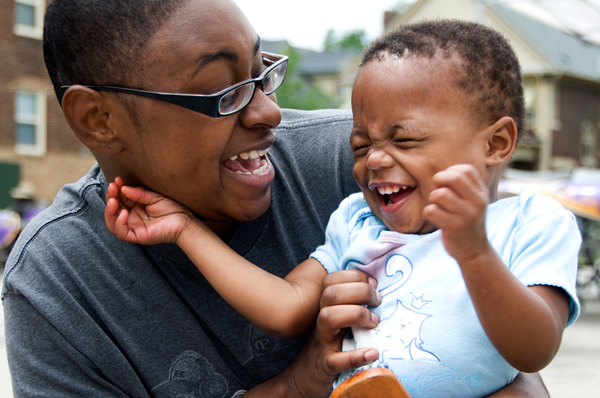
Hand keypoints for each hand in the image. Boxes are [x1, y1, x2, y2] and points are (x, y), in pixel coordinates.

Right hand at [105, 177, 193, 244]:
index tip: (116, 179)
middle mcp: (131, 217)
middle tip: (113, 187)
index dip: (115, 190)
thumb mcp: (153, 197)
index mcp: (134, 207)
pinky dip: (119, 224)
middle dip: (110, 198)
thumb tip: (123, 188)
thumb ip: (138, 193)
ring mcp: (133, 227)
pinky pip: (122, 233)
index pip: (118, 199)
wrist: (184, 219)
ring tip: (114, 201)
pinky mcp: (137, 236)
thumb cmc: (171, 207)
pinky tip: (123, 213)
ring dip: (109, 212)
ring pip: (112, 223)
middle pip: (112, 210)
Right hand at [283, 270, 380, 397]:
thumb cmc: (329, 346)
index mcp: (326, 308)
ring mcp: (323, 343)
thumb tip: (376, 288)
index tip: (373, 284)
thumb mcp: (338, 322)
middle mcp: (322, 322)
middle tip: (377, 300)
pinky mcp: (326, 366)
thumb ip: (350, 305)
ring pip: (328, 318)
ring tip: (374, 322)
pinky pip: (337, 360)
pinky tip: (373, 353)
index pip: (332, 281)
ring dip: (355, 314)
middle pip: (331, 294)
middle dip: (359, 291)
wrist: (305, 378)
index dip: (354, 276)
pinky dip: (356, 356)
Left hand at [422, 164, 490, 263]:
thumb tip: (437, 178)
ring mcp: (467, 215)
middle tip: (437, 192)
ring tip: (437, 208)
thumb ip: (460, 187)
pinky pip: (431, 210)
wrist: (474, 251)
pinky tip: (435, 219)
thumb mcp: (472, 202)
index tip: (447, 184)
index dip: (450, 172)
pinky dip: (428, 213)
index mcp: (482, 193)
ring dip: (432, 199)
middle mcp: (477, 202)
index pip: (465, 170)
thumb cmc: (466, 222)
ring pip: (439, 194)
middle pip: (453, 177)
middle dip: (438, 180)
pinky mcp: (454, 227)